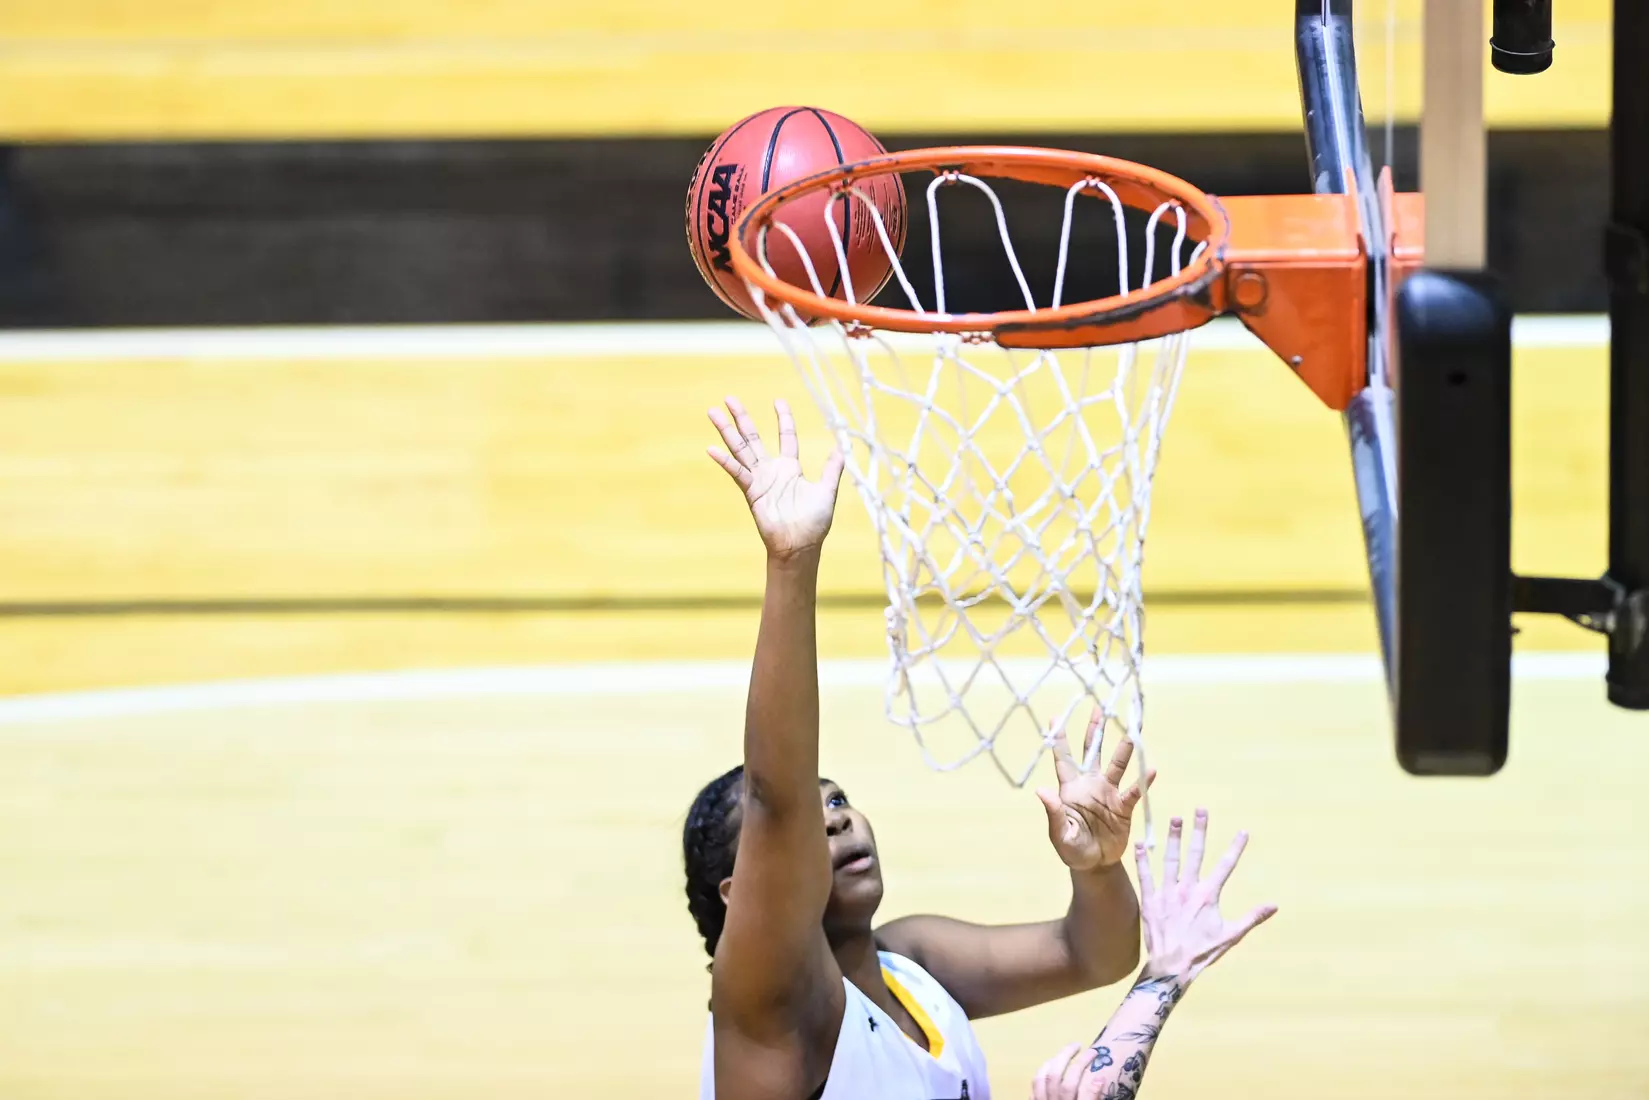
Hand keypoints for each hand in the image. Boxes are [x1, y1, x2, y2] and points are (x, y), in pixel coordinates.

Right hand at [706, 396, 844, 559]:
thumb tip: (842, 448)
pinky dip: (725, 461)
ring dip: (727, 431)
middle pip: (753, 438)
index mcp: (790, 468)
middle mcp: (772, 470)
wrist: (800, 546)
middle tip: (728, 398)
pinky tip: (712, 448)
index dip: (783, 419)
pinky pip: (737, 473)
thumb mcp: (827, 491)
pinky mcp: (752, 492)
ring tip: (713, 413)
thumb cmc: (814, 523)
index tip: (778, 401)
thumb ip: (832, 469)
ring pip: (740, 449)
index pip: (786, 437)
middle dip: (741, 418)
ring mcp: (759, 480)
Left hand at [1035, 707, 1155, 870]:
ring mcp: (1108, 793)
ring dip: (1124, 749)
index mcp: (1070, 788)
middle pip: (1093, 752)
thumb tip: (1041, 790)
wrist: (1095, 865)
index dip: (1058, 738)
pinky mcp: (1123, 807)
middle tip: (1100, 706)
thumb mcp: (1059, 834)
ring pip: (1117, 765)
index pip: (1063, 759)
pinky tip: (1150, 769)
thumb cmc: (1072, 849)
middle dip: (1096, 730)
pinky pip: (1134, 791)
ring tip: (1133, 729)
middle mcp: (1090, 784)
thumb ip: (1053, 812)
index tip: (1054, 716)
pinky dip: (1142, 781)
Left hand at [1135, 809, 1276, 984]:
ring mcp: (1168, 893)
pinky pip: (1145, 876)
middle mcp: (1188, 889)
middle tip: (1201, 810)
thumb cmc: (1202, 953)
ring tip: (1174, 818)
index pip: (1226, 866)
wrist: (1172, 967)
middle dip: (1199, 831)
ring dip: (1173, 838)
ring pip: (1170, 859)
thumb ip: (1252, 917)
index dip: (1235, 848)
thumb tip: (1274, 906)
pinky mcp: (1151, 900)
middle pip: (1196, 854)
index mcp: (1209, 896)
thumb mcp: (1231, 936)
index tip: (1242, 831)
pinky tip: (1141, 843)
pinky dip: (1143, 860)